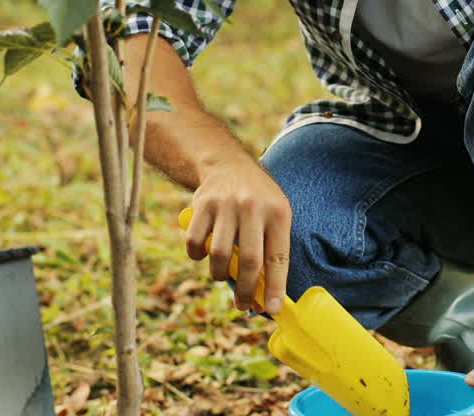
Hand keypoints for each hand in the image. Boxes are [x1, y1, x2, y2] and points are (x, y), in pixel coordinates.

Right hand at [183, 162, 291, 314]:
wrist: (228, 164)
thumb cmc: (257, 200)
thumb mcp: (274, 215)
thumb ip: (271, 250)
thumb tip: (267, 296)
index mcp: (278, 213)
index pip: (278, 257)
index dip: (275, 286)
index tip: (272, 309)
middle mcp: (253, 208)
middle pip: (250, 261)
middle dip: (246, 290)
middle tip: (243, 305)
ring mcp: (226, 205)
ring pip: (219, 255)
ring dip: (220, 274)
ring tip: (222, 274)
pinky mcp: (203, 205)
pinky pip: (196, 243)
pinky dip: (197, 256)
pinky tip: (204, 254)